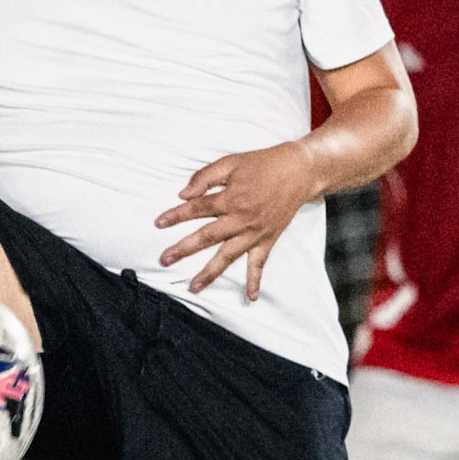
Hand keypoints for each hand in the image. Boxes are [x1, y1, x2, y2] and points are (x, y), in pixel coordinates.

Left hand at [155, 141, 318, 299]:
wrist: (300, 171)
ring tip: (194, 287)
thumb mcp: (232, 162)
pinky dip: (255, 280)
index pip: (197, 208)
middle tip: (164, 260)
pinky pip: (260, 263)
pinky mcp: (268, 239)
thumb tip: (184, 194)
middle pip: (207, 237)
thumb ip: (206, 177)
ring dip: (210, 272)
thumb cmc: (264, 164)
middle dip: (184, 249)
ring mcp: (254, 232)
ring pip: (228, 255)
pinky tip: (251, 297)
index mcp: (230, 198)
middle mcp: (241, 219)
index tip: (159, 223)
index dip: (176, 215)